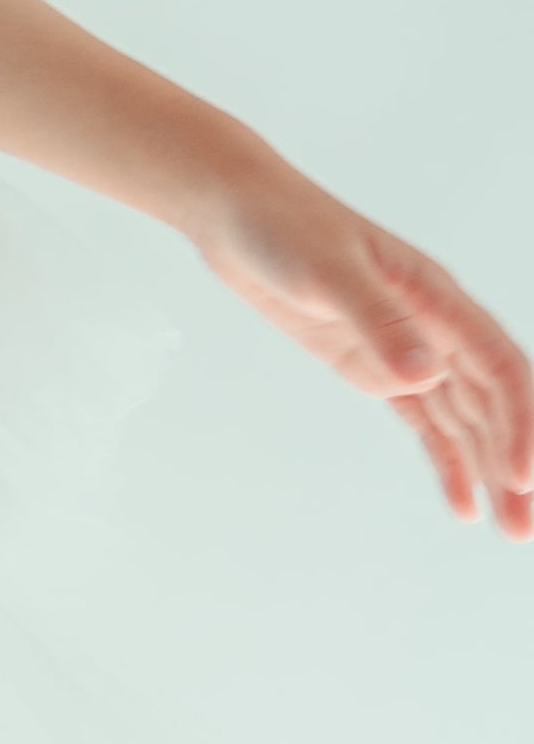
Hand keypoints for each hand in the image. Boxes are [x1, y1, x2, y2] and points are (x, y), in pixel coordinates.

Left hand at [196, 165, 533, 534]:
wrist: (239, 213)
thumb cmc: (284, 229)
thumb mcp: (326, 272)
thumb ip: (377, 320)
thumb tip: (425, 374)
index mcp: (438, 299)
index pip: (499, 368)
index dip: (520, 422)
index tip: (522, 477)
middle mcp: (436, 327)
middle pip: (493, 405)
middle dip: (512, 463)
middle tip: (522, 530)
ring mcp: (408, 349)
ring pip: (466, 420)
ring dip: (489, 471)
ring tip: (509, 529)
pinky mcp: (376, 366)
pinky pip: (426, 422)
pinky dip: (448, 462)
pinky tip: (462, 504)